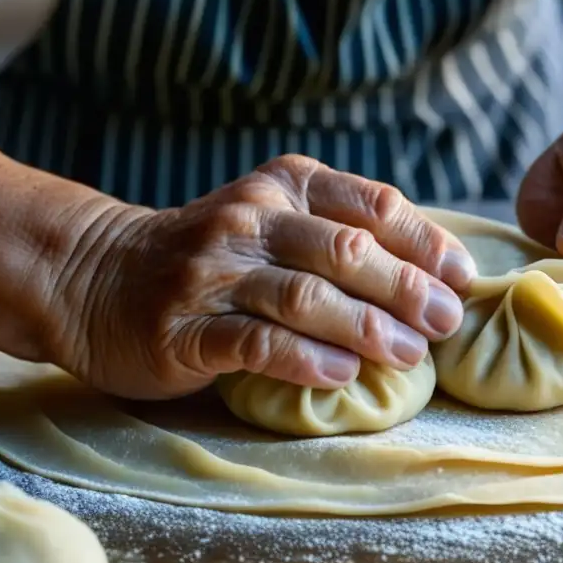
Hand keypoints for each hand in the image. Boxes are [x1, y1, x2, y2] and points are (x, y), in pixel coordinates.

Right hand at [45, 156, 476, 398]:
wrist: (101, 277)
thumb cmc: (215, 258)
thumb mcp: (275, 220)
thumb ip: (341, 232)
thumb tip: (436, 276)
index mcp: (285, 186)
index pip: (373, 206)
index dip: (426, 244)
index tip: (461, 281)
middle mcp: (250, 218)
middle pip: (346, 251)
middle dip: (407, 290)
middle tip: (445, 326)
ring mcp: (213, 272)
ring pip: (305, 296)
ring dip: (366, 329)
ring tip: (408, 357)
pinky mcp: (184, 326)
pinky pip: (255, 342)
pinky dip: (305, 360)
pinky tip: (341, 377)